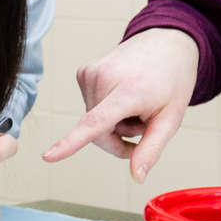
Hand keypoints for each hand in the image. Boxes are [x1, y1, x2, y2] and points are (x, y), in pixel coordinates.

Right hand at [46, 28, 198, 182]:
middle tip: (143, 129)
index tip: (48, 156)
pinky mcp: (83, 71)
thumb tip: (136, 177)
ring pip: (92, 120)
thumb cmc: (172, 80)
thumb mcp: (172, 118)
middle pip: (97, 133)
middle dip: (117, 140)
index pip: (96, 122)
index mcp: (129, 91)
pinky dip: (105, 108)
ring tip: (135, 104)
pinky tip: (123, 93)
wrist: (166, 42)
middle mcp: (104, 78)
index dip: (71, 142)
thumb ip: (152, 149)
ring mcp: (90, 72)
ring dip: (113, 122)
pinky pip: (90, 105)